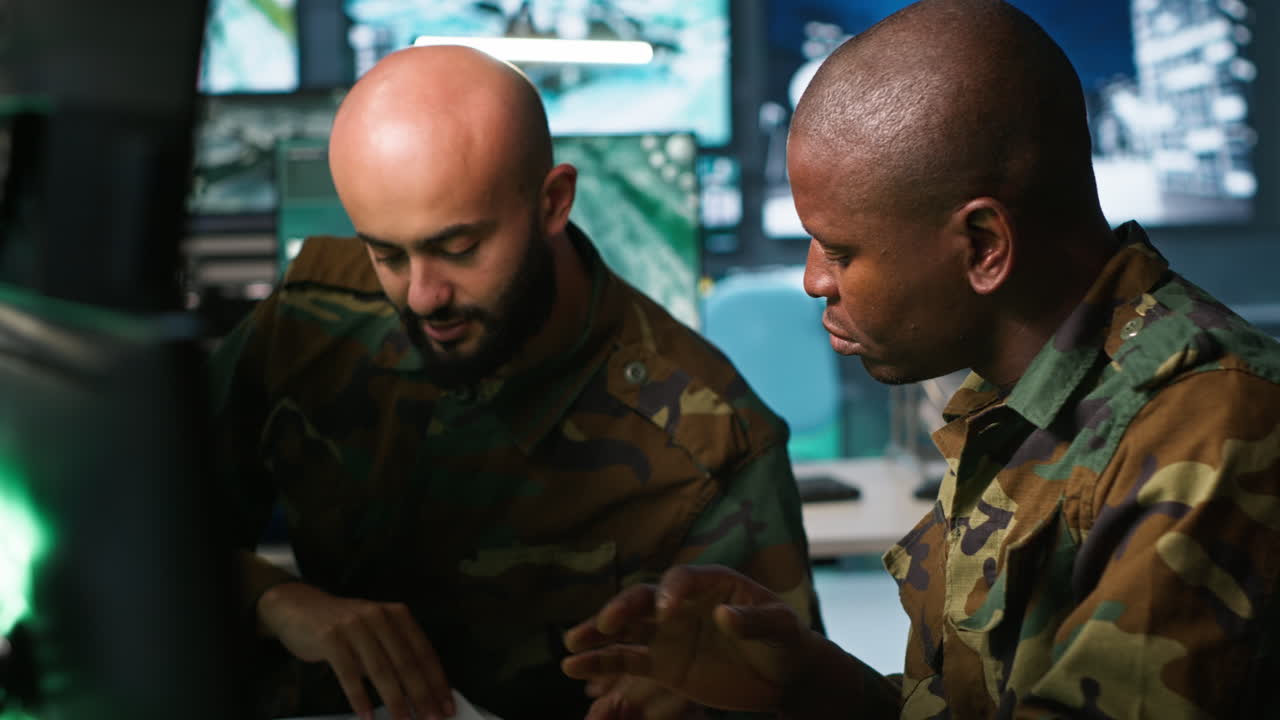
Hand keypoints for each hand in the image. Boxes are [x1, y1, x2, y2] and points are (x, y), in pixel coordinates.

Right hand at [257, 582, 454, 719]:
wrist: (298, 607)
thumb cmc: (345, 626)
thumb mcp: (376, 632)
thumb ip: (396, 654)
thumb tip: (422, 693)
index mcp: (397, 614)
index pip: (424, 652)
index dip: (437, 682)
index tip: (447, 706)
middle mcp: (379, 616)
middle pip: (406, 663)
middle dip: (422, 695)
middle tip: (432, 719)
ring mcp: (354, 626)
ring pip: (380, 670)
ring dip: (394, 701)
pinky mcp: (330, 638)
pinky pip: (349, 673)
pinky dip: (359, 698)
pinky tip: (367, 716)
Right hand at [562, 564, 817, 712]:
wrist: (782, 675)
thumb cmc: (785, 641)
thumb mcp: (781, 628)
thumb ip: (753, 621)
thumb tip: (724, 617)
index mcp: (711, 584)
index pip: (682, 579)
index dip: (672, 590)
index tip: (667, 611)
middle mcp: (681, 604)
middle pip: (643, 600)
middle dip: (623, 609)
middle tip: (608, 624)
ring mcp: (667, 634)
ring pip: (626, 631)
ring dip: (597, 635)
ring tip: (572, 645)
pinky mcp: (662, 664)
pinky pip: (628, 662)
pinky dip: (602, 664)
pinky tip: (575, 667)